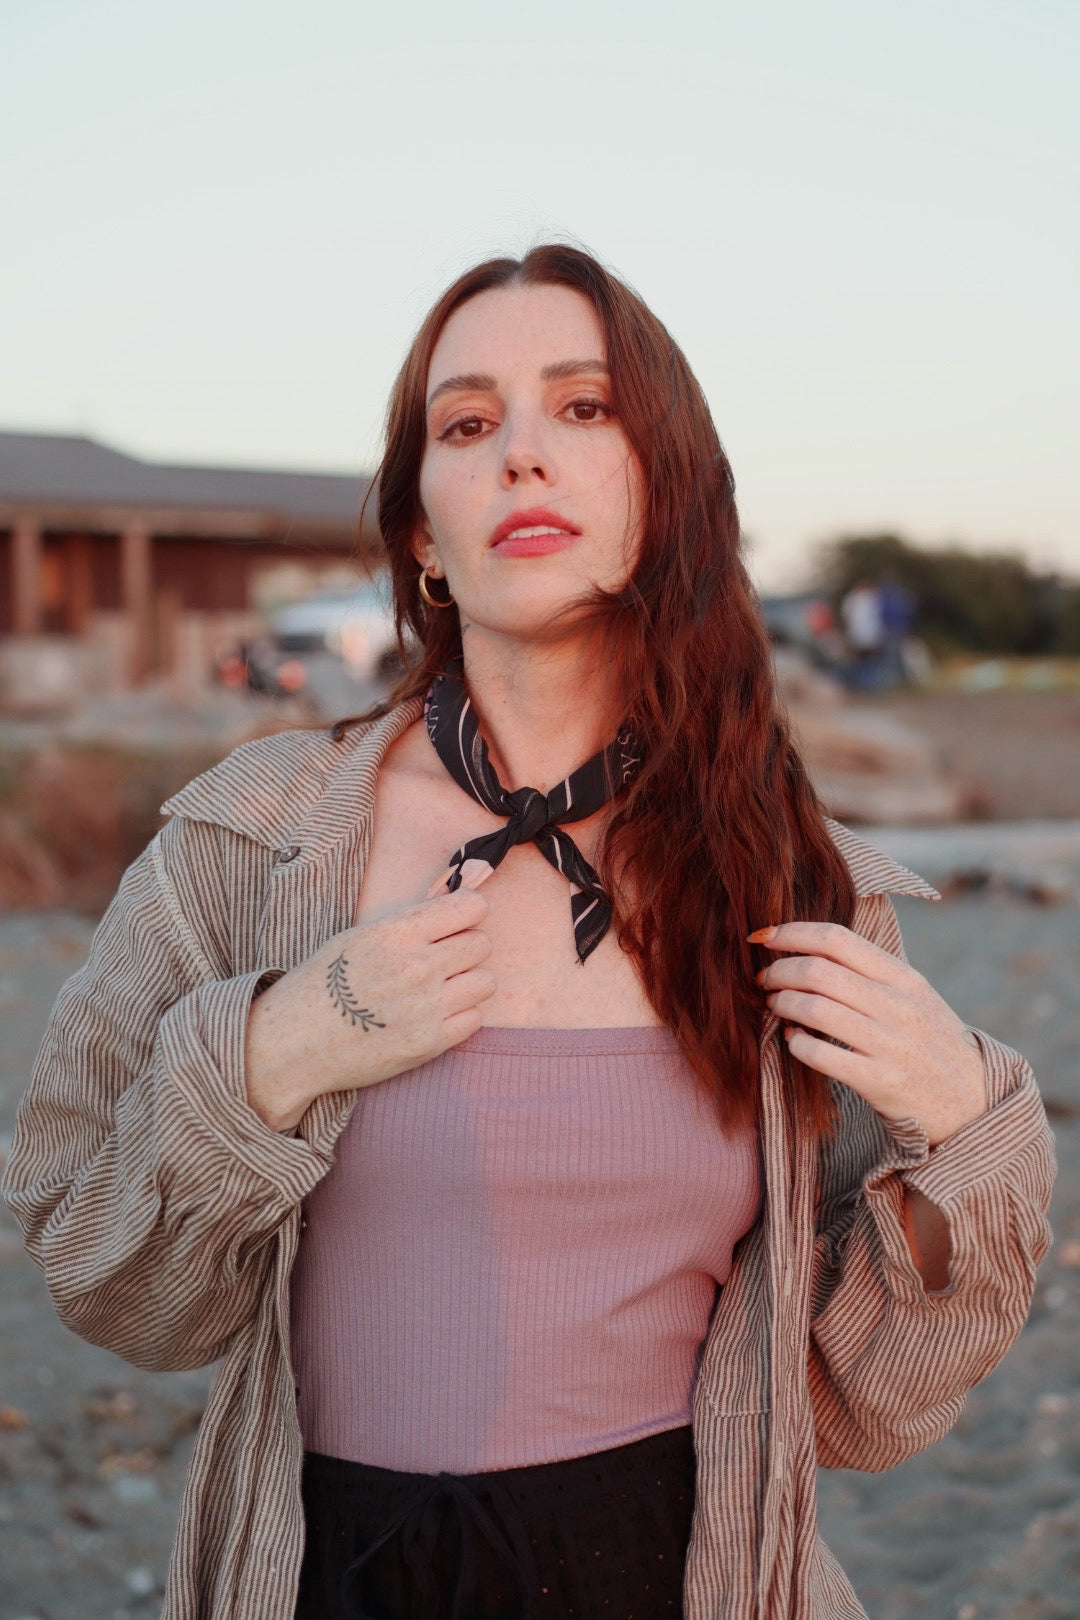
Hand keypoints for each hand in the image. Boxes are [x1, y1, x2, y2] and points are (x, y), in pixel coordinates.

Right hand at [245, 889, 494, 1129]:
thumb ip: (408, 921)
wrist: (296, 1043)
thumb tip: (454, 897)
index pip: (470, 906)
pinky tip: (434, 1015)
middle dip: (465, 948)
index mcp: (396, 934)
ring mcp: (427, 1007)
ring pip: (486, 981)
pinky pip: (476, 1018)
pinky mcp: (431, 1042)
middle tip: (442, 960)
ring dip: (468, 982)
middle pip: (481, 943)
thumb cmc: (323, 983)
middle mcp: (416, 967)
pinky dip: (461, 1016)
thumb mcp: (358, 936)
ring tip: (440, 989)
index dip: (466, 912)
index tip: (454, 922)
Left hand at [750, 921, 986, 1147]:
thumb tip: (808, 948)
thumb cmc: (929, 1040)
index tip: (764, 936)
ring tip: (775, 1006)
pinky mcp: (879, 1081)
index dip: (792, 932)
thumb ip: (869, 971)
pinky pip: (822, 1055)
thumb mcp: (913, 994)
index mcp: (903, 977)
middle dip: (779, 971)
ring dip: (783, 1004)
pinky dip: (798, 1044)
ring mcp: (889, 1044)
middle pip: (818, 971)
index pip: (837, 938)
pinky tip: (794, 1040)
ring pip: (815, 1009)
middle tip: (764, 979)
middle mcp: (897, 1006)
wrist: (971, 1100)